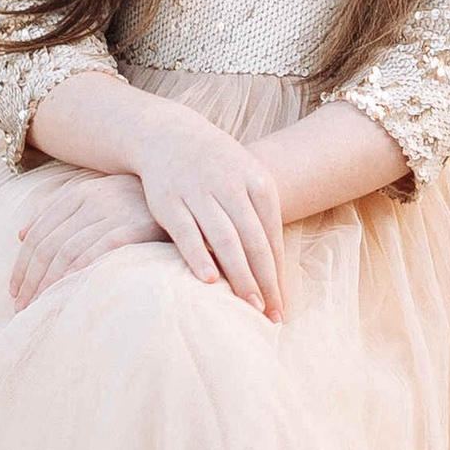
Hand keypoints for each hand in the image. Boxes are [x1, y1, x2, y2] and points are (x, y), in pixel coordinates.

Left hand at [8, 171, 165, 308]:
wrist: (185, 196)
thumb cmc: (137, 203)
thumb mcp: (97, 198)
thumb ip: (59, 212)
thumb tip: (20, 234)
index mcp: (79, 194)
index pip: (38, 233)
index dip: (22, 265)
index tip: (14, 290)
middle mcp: (92, 202)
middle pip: (48, 245)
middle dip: (30, 279)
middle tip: (21, 307)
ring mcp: (112, 214)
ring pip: (66, 252)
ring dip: (47, 283)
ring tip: (38, 308)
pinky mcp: (131, 228)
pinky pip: (95, 253)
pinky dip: (76, 274)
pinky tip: (65, 293)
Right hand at [134, 117, 286, 318]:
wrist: (169, 134)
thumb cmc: (217, 167)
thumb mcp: (247, 181)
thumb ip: (260, 219)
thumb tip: (277, 269)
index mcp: (257, 181)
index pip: (272, 234)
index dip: (278, 272)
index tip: (282, 303)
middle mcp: (230, 185)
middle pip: (253, 240)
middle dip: (265, 280)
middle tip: (271, 314)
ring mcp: (198, 191)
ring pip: (224, 239)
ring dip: (239, 275)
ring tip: (250, 306)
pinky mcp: (167, 200)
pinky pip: (185, 232)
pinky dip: (198, 256)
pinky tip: (208, 281)